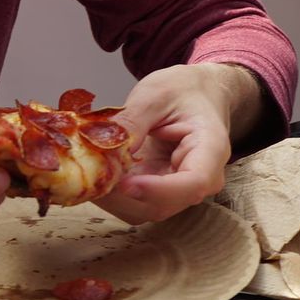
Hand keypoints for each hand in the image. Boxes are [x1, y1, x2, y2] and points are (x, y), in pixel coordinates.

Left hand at [95, 63, 261, 224]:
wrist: (196, 94)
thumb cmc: (183, 90)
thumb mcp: (156, 93)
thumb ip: (133, 120)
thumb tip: (106, 147)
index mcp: (211, 149)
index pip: (193, 183)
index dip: (158, 189)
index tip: (124, 183)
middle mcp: (199, 179)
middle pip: (163, 204)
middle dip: (122, 195)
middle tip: (90, 173)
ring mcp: (177, 189)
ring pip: (144, 209)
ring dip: (111, 197)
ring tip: (87, 170)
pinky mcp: (157, 190)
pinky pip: (133, 202)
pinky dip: (110, 193)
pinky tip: (94, 172)